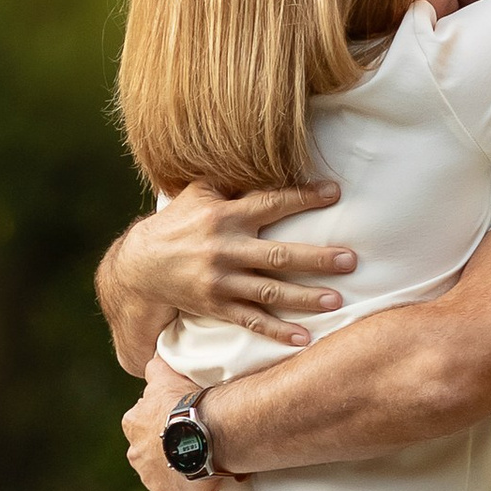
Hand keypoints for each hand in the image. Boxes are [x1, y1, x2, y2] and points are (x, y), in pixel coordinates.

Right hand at [112, 182, 354, 350]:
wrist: (140, 267)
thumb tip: (263, 151)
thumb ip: (231, 179)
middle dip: (316, 259)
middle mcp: (224, 249)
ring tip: (337, 301)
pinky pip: (251, 322)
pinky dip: (277, 332)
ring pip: (269, 292)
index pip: (270, 203)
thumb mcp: (198, 193)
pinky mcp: (216, 307)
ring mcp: (220, 281)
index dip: (303, 197)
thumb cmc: (179, 223)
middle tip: (350, 260)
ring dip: (304, 298)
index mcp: (224, 216)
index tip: (335, 193)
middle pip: (277, 255)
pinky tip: (304, 339)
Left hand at [123, 359, 226, 490]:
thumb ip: (155, 368)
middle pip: (147, 451)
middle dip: (162, 450)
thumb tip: (152, 357)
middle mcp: (136, 452)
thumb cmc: (186, 403)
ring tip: (196, 467)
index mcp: (134, 423)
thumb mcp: (165, 375)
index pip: (141, 423)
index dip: (159, 422)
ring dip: (170, 474)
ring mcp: (150, 479)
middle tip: (189, 444)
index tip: (177, 422)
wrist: (202, 433)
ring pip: (155, 477)